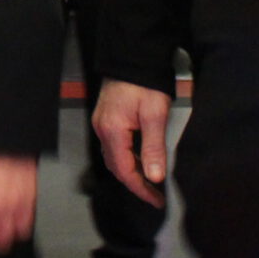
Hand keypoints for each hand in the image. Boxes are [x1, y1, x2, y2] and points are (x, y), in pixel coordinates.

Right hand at [92, 80, 171, 207]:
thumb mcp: (154, 115)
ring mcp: (101, 124)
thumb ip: (153, 148)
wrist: (132, 57)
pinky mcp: (106, 118)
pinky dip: (127, 158)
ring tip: (150, 181)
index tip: (157, 200)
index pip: (124, 170)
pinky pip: (114, 146)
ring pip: (114, 157)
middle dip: (135, 184)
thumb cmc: (145, 85)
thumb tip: (154, 177)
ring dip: (131, 172)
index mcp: (112, 131)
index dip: (140, 189)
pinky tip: (141, 159)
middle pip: (116, 167)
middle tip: (155, 195)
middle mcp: (102, 130)